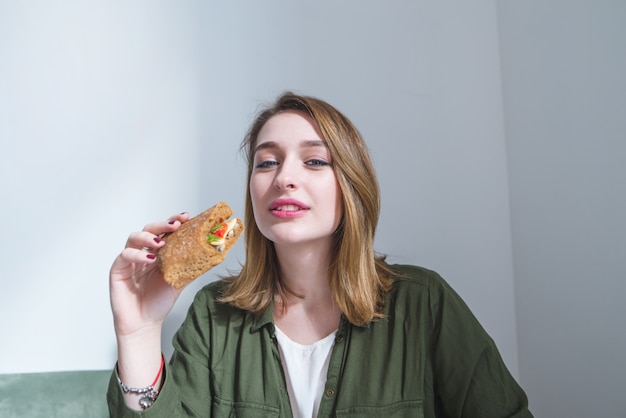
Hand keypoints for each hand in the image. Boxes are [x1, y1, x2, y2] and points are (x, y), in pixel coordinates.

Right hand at [109, 212, 189, 337]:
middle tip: (175, 225)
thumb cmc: (159, 301)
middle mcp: (143, 252)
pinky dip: (137, 254)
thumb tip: (214, 254)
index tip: (186, 217)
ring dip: (149, 237)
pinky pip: (125, 255)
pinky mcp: (118, 269)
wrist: (145, 323)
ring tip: (161, 243)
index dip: (174, 221)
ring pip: (134, 237)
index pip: (165, 231)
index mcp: (159, 252)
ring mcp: (130, 260)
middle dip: (163, 224)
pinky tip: (149, 258)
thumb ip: (192, 266)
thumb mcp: (180, 281)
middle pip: (149, 229)